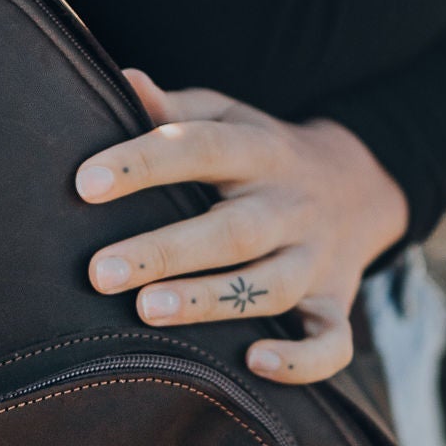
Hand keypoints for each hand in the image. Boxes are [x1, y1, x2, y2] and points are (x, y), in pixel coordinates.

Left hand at [74, 71, 407, 384]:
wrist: (359, 185)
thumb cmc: (261, 153)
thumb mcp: (227, 117)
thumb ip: (174, 109)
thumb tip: (121, 82)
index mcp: (260, 150)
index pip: (200, 147)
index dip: (144, 163)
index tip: (86, 183)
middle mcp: (292, 204)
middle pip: (234, 229)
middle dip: (167, 252)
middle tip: (101, 271)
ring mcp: (318, 258)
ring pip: (272, 285)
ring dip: (211, 301)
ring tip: (147, 312)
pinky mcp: (335, 304)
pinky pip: (332, 341)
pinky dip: (300, 359)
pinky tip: (253, 363)